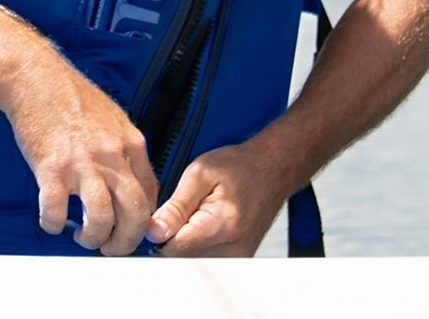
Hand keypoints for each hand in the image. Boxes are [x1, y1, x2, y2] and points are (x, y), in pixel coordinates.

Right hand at [2, 66, 157, 255]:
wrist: (35, 77)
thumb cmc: (69, 96)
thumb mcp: (113, 119)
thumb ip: (124, 151)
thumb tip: (130, 181)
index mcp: (130, 144)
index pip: (150, 195)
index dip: (142, 221)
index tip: (130, 229)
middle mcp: (112, 155)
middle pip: (134, 214)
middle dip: (125, 241)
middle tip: (112, 248)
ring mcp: (82, 163)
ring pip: (101, 219)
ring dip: (94, 238)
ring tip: (84, 237)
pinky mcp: (51, 168)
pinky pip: (56, 212)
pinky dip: (53, 224)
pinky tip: (52, 221)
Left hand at [146, 141, 291, 257]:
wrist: (274, 168)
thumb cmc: (239, 166)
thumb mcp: (199, 174)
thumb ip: (174, 207)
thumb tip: (153, 233)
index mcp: (220, 227)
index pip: (171, 249)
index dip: (159, 232)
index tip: (164, 214)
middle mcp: (233, 250)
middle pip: (181, 258)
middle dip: (173, 237)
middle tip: (185, 211)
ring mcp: (238, 258)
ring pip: (192, 261)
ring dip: (186, 241)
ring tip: (198, 216)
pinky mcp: (239, 260)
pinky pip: (206, 261)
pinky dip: (199, 245)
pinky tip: (206, 225)